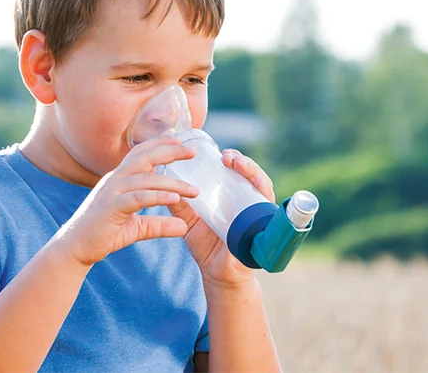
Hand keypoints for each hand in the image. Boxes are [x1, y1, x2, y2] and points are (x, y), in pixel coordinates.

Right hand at [51, 136, 200, 266]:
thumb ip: (158, 224)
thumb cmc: (103, 234)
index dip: (160, 145)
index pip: (141, 154)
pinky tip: (175, 199)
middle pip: (145, 157)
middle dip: (170, 152)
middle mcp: (115, 180)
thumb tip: (184, 227)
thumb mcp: (137, 227)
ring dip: (172, 183)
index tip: (180, 141)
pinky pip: (138, 197)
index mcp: (119, 179)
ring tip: (193, 190)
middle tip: (193, 151)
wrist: (75, 248)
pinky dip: (158, 197)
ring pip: (146, 179)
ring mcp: (112, 191)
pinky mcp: (111, 207)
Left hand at [168, 148, 275, 289]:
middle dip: (242, 161)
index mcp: (232, 197)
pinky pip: (268, 207)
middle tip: (226, 156)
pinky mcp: (262, 226)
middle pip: (251, 174)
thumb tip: (159, 181)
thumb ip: (179, 203)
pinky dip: (263, 192)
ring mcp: (257, 213)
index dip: (230, 159)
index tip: (216, 151)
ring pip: (262, 185)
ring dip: (252, 171)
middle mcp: (248, 202)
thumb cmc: (207, 246)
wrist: (217, 274)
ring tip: (236, 163)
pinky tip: (255, 184)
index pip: (236, 172)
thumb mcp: (190, 220)